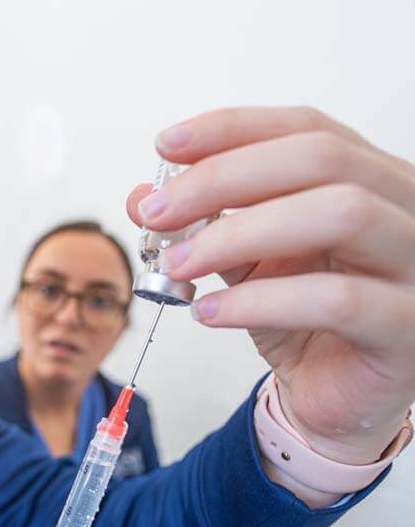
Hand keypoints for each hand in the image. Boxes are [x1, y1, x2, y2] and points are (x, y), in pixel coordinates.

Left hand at [126, 106, 414, 463]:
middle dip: (222, 179)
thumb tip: (139, 196)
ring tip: (177, 265)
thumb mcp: (243, 262)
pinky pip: (338, 300)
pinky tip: (210, 312)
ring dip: (239, 234)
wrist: (331, 398)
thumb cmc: (299, 318)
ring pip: (342, 214)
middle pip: (321, 159)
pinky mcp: (409, 326)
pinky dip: (260, 302)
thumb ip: (202, 225)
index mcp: (369, 178)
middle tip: (157, 212)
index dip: (233, 130)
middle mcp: (406, 206)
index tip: (167, 146)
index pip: (306, 128)